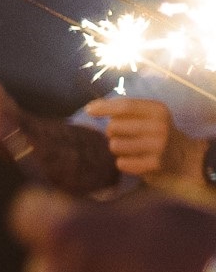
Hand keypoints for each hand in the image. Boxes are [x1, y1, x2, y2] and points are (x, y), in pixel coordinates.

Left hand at [83, 96, 207, 194]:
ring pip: (115, 146)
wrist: (183, 155)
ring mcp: (158, 146)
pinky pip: (121, 163)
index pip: (125, 106)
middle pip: (114, 127)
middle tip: (123, 135)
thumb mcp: (148, 115)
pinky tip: (134, 160)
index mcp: (158, 110)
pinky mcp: (154, 164)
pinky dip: (123, 162)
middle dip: (112, 132)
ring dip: (117, 148)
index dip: (104, 108)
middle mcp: (160, 126)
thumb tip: (90, 108)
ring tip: (129, 148)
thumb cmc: (156, 132)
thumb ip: (124, 110)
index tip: (89, 111)